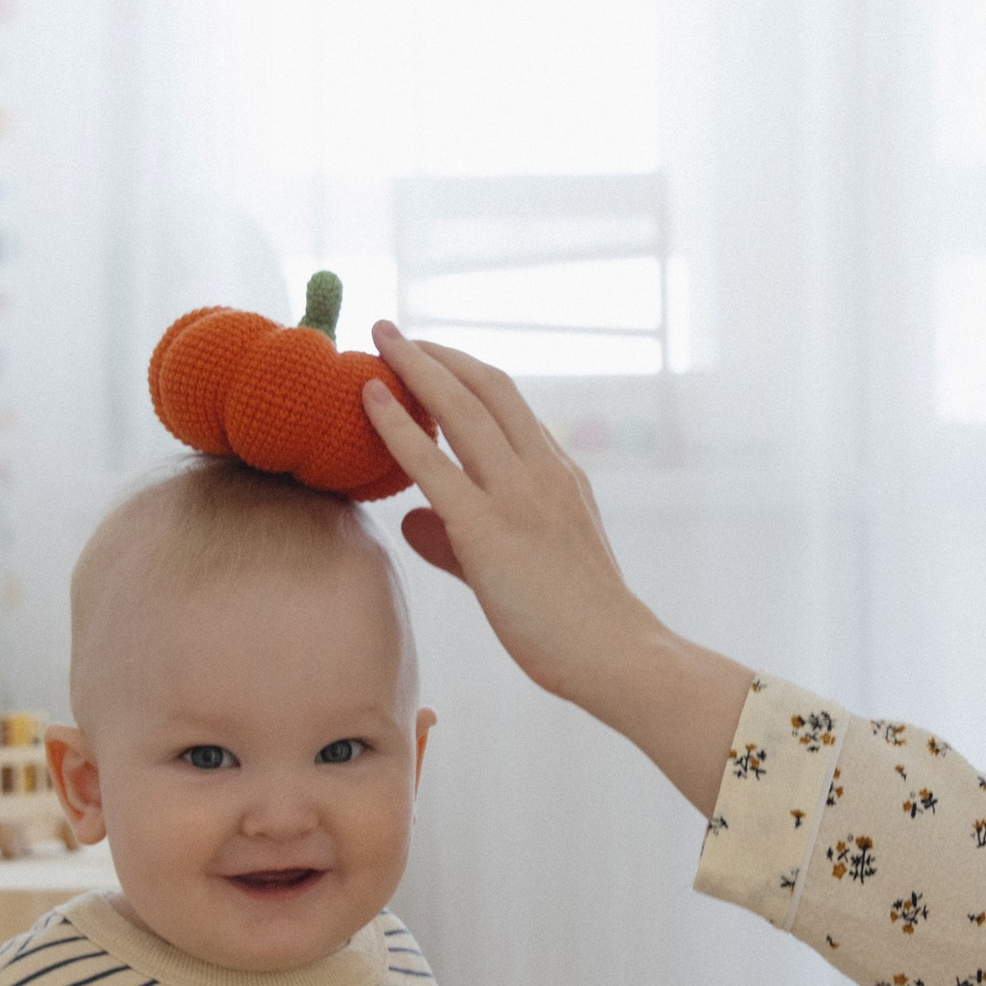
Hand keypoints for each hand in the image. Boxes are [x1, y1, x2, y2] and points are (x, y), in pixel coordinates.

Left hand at [358, 330, 752, 815]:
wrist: (615, 656)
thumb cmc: (574, 625)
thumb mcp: (520, 566)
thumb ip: (458, 540)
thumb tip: (412, 520)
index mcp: (559, 474)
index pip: (509, 404)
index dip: (464, 372)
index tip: (429, 356)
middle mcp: (542, 471)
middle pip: (486, 387)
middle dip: (435, 352)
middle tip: (392, 330)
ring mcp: (518, 495)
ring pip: (462, 408)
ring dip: (415, 366)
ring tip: (378, 338)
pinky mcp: (489, 530)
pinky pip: (433, 464)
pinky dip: (398, 424)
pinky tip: (370, 398)